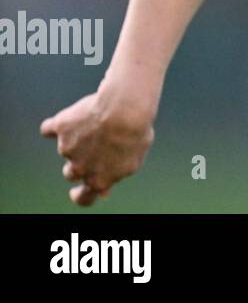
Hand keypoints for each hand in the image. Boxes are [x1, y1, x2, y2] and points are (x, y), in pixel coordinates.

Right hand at [40, 86, 156, 206]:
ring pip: (65, 148)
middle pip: (71, 173)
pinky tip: (69, 119)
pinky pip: (50, 129)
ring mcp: (67, 149)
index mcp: (99, 181)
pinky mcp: (60, 128)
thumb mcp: (132, 161)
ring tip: (98, 123)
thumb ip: (116, 175)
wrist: (124, 111)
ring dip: (77, 140)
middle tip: (97, 145)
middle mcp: (79, 169)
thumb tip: (103, 191)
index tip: (77, 191)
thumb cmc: (135, 135)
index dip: (80, 195)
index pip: (84, 198)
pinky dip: (55, 126)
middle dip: (82, 162)